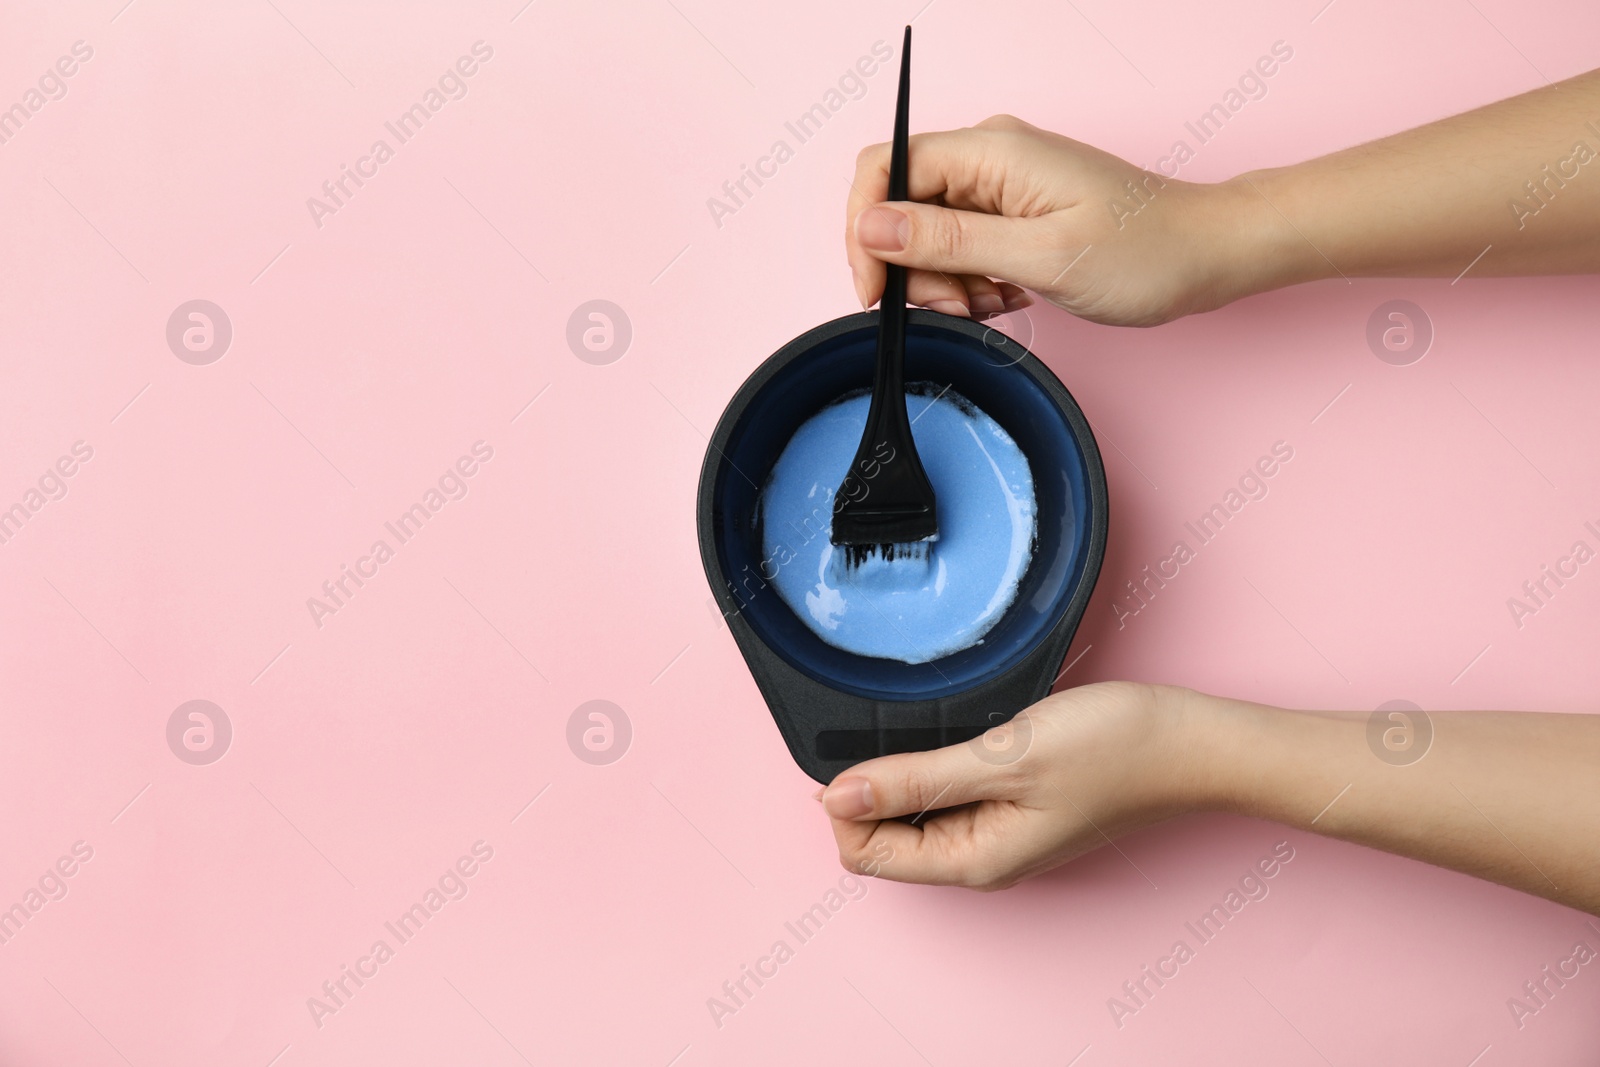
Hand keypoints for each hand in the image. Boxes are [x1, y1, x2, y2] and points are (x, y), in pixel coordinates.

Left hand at [820, 681, 1203, 889]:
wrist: (1194, 742)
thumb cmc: (1116, 749)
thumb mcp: (1005, 758)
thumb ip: (916, 779)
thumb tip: (836, 798)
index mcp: (972, 860)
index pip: (864, 853)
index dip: (848, 803)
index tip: (868, 751)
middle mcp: (980, 856)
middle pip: (884, 835)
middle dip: (876, 786)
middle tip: (907, 730)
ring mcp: (999, 831)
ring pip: (917, 810)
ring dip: (911, 770)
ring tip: (946, 727)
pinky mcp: (1015, 803)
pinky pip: (952, 792)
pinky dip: (945, 761)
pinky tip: (968, 730)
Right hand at [845, 115, 1259, 327]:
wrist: (1206, 254)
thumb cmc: (1144, 252)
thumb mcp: (1038, 257)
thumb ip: (948, 242)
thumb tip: (872, 229)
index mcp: (991, 150)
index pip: (883, 168)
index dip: (865, 231)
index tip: (876, 290)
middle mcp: (989, 156)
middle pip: (901, 207)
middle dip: (915, 269)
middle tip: (960, 307)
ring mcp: (1002, 183)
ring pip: (928, 234)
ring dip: (947, 282)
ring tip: (996, 303)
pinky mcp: (1014, 209)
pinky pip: (961, 246)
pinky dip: (972, 281)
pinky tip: (1008, 296)